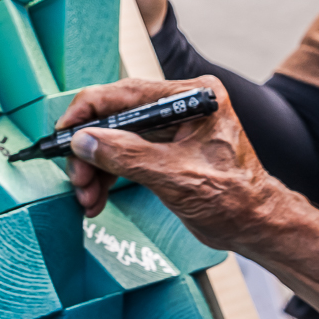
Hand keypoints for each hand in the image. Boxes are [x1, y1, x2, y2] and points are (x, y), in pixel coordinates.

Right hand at [62, 76, 292, 251]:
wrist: (254, 226)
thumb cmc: (233, 198)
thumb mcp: (175, 177)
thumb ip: (127, 156)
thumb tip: (85, 141)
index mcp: (192, 96)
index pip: (127, 93)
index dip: (88, 112)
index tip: (63, 133)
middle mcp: (181, 104)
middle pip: (117, 118)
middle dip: (92, 151)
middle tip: (76, 178)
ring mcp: (172, 127)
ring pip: (117, 140)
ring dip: (96, 169)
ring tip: (85, 198)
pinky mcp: (166, 150)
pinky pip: (126, 156)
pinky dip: (108, 177)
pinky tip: (96, 199)